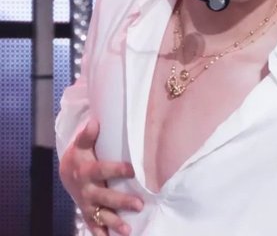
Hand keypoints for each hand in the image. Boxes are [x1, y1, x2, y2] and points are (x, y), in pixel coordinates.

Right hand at [59, 119, 142, 235]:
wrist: (66, 171)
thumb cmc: (80, 154)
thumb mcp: (81, 143)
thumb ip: (87, 134)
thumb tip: (94, 122)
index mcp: (86, 170)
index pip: (102, 170)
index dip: (116, 170)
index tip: (132, 170)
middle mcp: (86, 190)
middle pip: (104, 197)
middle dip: (121, 201)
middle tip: (139, 204)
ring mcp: (87, 203)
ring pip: (101, 215)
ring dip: (114, 222)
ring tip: (128, 229)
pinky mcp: (88, 212)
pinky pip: (94, 226)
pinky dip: (102, 234)